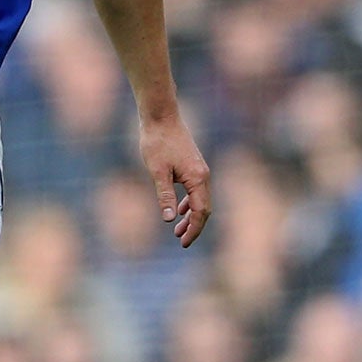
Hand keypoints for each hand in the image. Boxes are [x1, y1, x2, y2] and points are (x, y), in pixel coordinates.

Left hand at [140, 114, 210, 247]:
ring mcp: (199, 170)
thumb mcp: (157, 172)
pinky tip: (178, 210)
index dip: (194, 229)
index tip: (183, 243)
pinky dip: (188, 203)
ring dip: (190, 216)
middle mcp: (203, 175)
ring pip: (199, 199)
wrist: (160, 118)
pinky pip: (194, 190)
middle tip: (180, 241)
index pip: (201, 212)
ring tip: (177, 231)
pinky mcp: (192, 166)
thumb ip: (164, 195)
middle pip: (204, 208)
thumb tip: (168, 219)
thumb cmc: (157, 143)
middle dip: (194, 226)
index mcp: (198, 179)